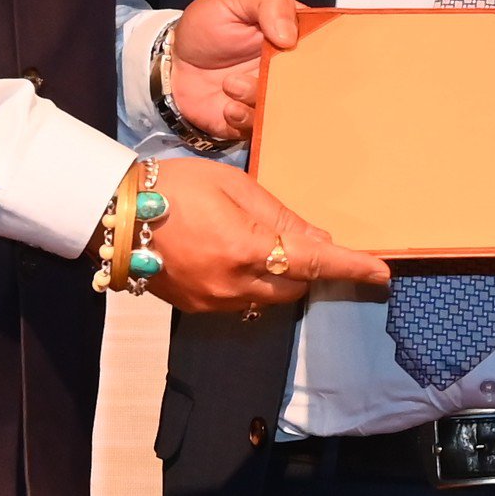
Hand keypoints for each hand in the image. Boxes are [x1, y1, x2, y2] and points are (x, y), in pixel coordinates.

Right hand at [144, 154, 387, 313]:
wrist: (112, 212)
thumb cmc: (175, 186)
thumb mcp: (235, 187)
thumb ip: (280, 218)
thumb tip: (319, 241)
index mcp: (246, 249)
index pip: (314, 263)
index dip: (351, 268)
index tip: (382, 274)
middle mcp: (234, 284)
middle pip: (295, 285)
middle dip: (308, 267)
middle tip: (301, 240)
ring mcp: (213, 302)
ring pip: (270, 297)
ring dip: (280, 276)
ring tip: (259, 243)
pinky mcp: (196, 308)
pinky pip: (241, 302)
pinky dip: (252, 283)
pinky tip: (235, 258)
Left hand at [167, 0, 305, 146]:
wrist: (173, 64)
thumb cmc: (205, 27)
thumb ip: (267, 4)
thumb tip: (290, 36)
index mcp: (292, 37)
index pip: (323, 44)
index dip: (318, 49)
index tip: (295, 48)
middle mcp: (288, 70)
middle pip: (312, 82)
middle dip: (291, 82)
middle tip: (264, 71)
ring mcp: (271, 96)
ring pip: (285, 108)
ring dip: (257, 98)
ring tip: (231, 84)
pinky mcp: (253, 119)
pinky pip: (261, 128)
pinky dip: (245, 119)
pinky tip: (228, 106)